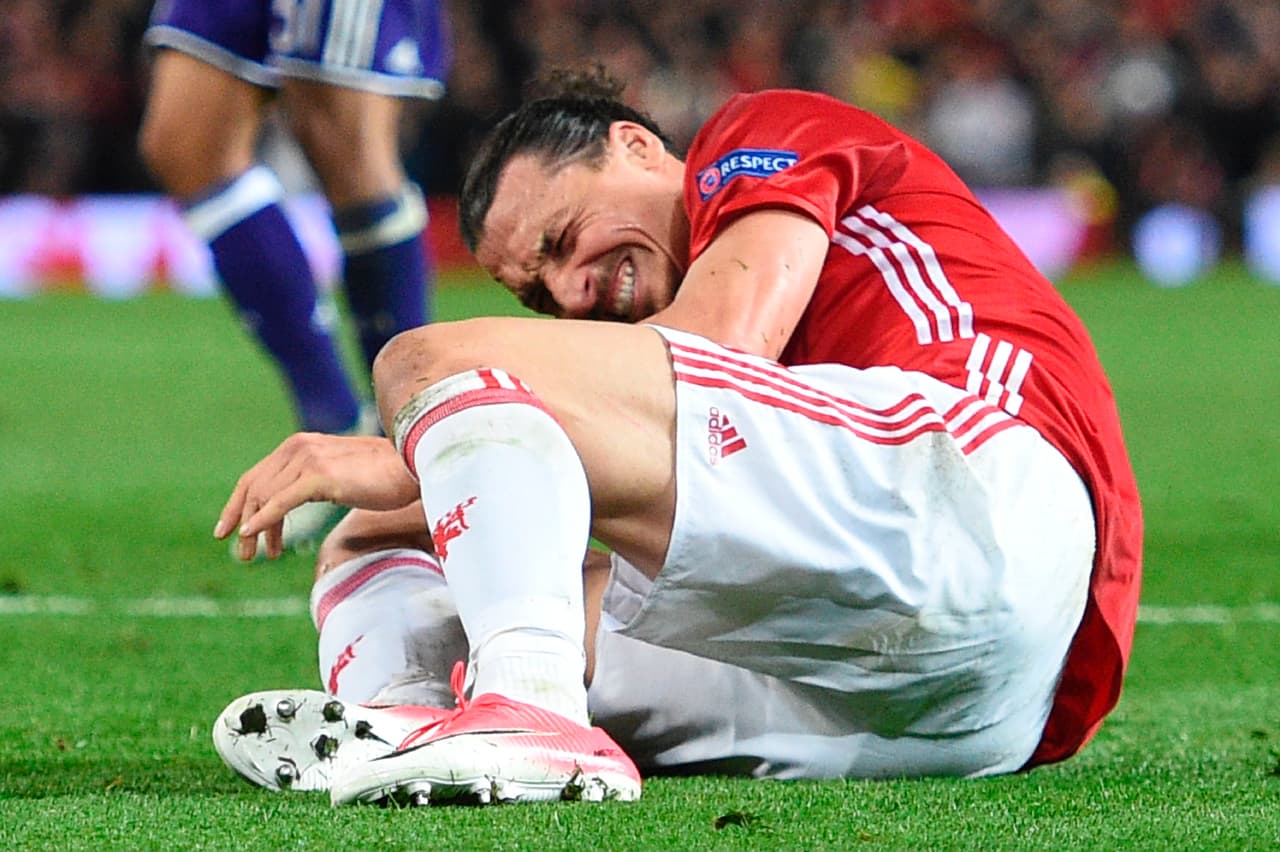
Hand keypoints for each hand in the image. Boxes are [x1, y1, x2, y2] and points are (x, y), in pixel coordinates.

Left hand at [214, 433, 419, 559]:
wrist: (414, 467)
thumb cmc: (386, 476)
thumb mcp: (342, 476)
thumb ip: (317, 481)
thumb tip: (302, 498)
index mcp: (303, 445)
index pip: (258, 474)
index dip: (237, 502)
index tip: (229, 530)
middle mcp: (299, 447)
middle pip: (254, 486)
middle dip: (240, 520)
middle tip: (242, 553)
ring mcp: (308, 459)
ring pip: (264, 496)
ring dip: (252, 528)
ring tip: (253, 554)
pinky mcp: (319, 476)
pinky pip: (279, 502)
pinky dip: (263, 519)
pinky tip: (252, 533)